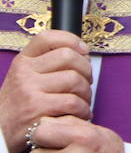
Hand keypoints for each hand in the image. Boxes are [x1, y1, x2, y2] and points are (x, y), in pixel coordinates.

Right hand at [1, 30, 91, 152]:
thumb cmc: (20, 105)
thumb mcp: (26, 77)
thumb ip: (48, 64)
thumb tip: (83, 53)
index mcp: (23, 61)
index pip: (48, 37)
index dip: (72, 40)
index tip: (84, 50)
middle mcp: (24, 72)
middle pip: (69, 57)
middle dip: (86, 70)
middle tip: (86, 83)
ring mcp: (29, 90)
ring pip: (75, 80)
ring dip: (87, 93)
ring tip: (83, 102)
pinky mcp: (37, 109)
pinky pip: (73, 103)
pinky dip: (84, 110)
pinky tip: (80, 114)